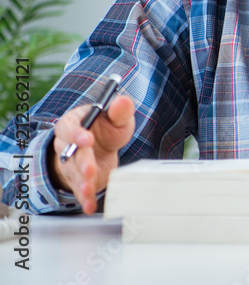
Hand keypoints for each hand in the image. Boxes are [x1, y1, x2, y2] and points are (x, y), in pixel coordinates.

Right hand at [48, 96, 135, 214]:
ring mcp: (71, 166)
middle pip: (71, 155)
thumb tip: (123, 100)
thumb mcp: (116, 117)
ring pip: (74, 175)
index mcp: (73, 124)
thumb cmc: (106, 128)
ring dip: (82, 183)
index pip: (69, 128)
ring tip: (89, 190)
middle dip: (81, 163)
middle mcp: (67, 146)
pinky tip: (89, 206)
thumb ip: (119, 110)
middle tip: (89, 170)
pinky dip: (85, 199)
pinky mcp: (80, 181)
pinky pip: (80, 191)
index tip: (87, 139)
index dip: (77, 134)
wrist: (101, 146)